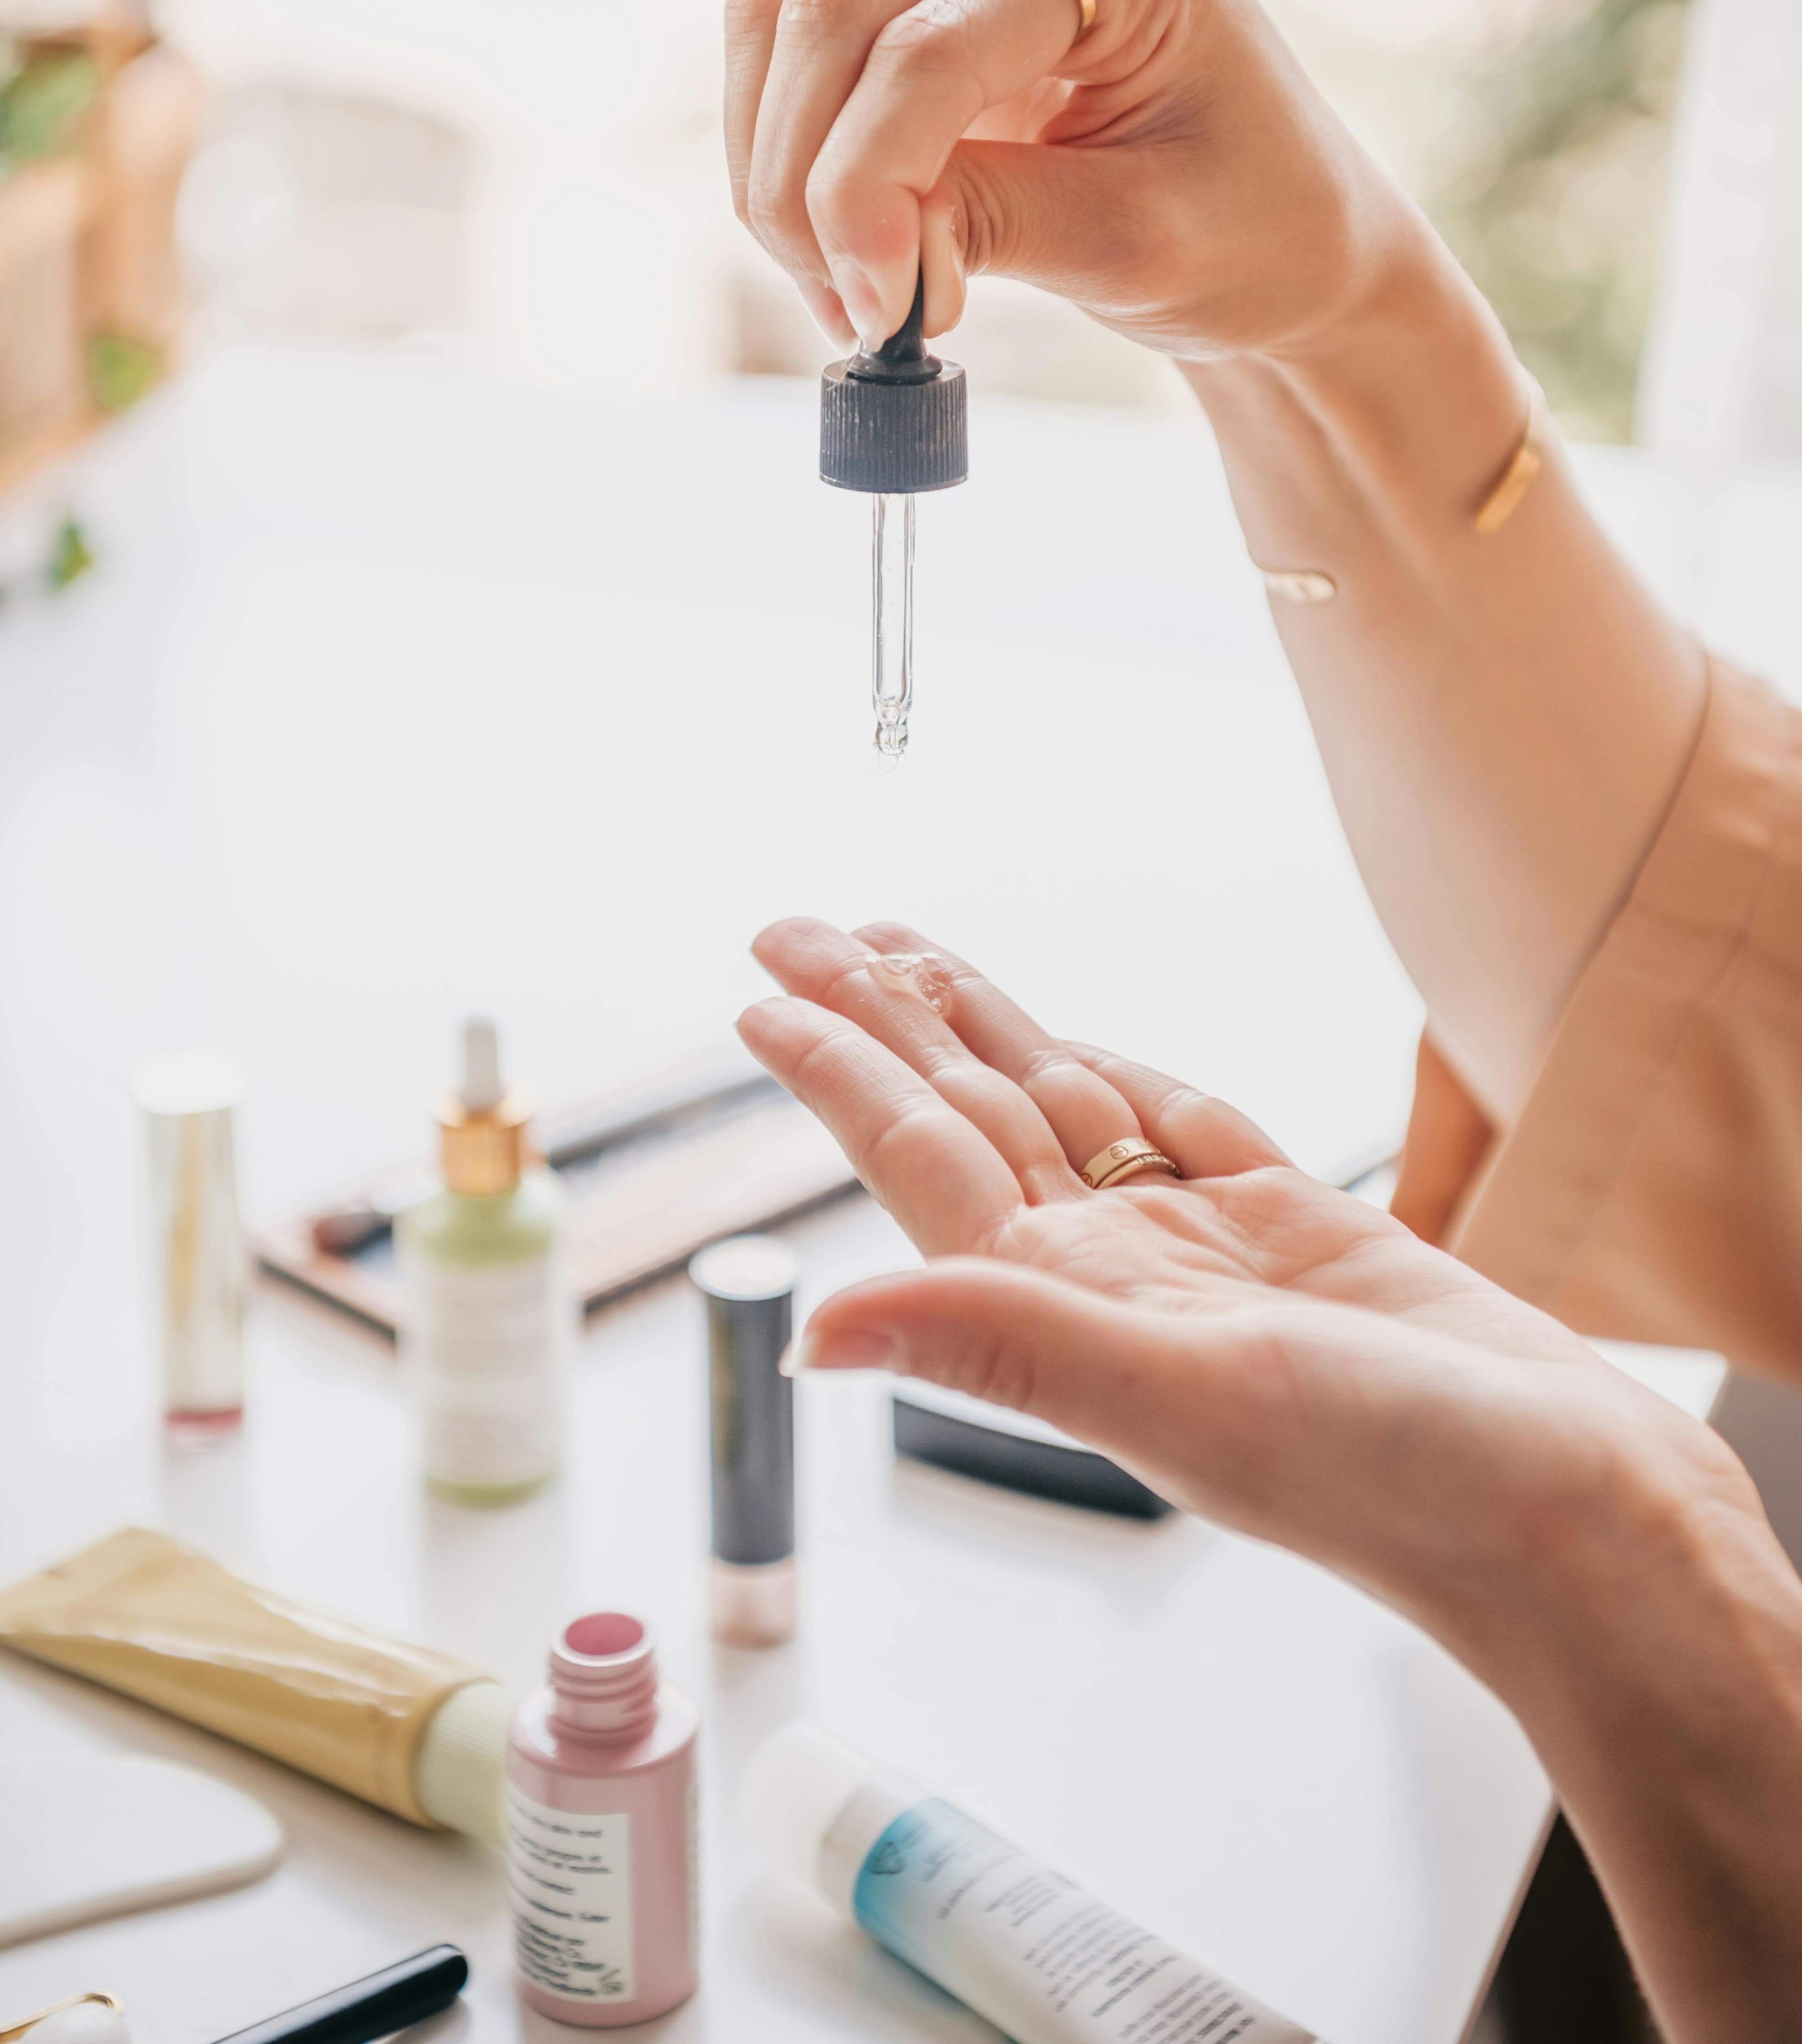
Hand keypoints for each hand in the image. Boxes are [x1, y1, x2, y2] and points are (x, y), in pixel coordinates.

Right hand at [724, 0, 1428, 357]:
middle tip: (856, 315)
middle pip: (832, 9)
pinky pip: (789, 34)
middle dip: (807, 182)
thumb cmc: (1255, 230)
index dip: (866, 186)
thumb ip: (990, 226)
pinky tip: (843, 235)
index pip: (932, 45)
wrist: (1290, 226)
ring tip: (851, 289)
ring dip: (780, 165)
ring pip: (784, 12)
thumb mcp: (1138, 244)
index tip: (874, 312)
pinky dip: (786, 142)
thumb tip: (855, 255)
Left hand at [737, 916, 1754, 1681]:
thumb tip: (819, 1337)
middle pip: (970, 1113)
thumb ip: (1003, 1349)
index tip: (763, 998)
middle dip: (881, 1019)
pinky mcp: (1296, 1234)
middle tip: (798, 930)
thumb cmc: (1400, 1484)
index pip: (924, 1162)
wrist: (1571, 1514)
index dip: (840, 1074)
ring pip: (1063, 1108)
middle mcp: (1121, 1275)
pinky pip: (1181, 1131)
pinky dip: (1123, 1077)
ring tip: (901, 954)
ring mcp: (1204, 1253)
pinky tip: (1069, 1044)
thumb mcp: (1183, 1404)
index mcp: (1076, 1310)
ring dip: (978, 1031)